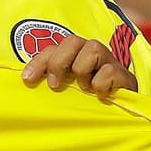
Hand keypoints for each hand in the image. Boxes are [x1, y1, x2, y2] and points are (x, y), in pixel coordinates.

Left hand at [20, 34, 136, 98]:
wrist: (123, 111)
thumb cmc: (89, 98)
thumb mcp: (66, 88)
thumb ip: (51, 79)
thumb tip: (26, 80)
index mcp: (74, 54)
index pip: (52, 48)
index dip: (38, 62)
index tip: (27, 80)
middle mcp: (91, 51)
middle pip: (72, 40)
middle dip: (59, 62)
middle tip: (55, 84)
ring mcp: (110, 60)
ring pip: (92, 49)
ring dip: (83, 71)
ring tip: (85, 87)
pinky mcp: (124, 74)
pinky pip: (108, 71)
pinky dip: (101, 85)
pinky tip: (102, 95)